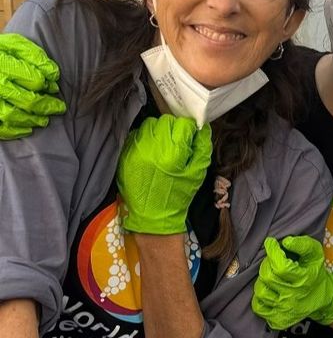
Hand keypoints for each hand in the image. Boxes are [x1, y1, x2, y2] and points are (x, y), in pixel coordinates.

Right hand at [0, 33, 65, 138]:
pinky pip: (0, 128)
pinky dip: (14, 131)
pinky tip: (27, 129)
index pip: (35, 80)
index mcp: (4, 64)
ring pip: (12, 115)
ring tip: (44, 120)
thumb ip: (33, 55)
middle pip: (28, 100)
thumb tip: (53, 74)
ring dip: (33, 119)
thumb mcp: (12, 45)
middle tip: (59, 108)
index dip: (47, 85)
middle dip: (48, 105)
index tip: (54, 88)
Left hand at [117, 115, 212, 233]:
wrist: (153, 216)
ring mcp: (136, 151)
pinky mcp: (125, 155)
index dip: (189, 129)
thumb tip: (203, 127)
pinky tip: (151, 151)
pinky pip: (137, 134)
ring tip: (163, 146)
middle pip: (165, 121)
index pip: (182, 124)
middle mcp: (152, 148)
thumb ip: (202, 147)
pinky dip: (145, 138)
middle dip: (173, 129)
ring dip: (158, 131)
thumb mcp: (198, 172)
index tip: (190, 137)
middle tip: (177, 142)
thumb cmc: (178, 195)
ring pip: (149, 125)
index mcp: (173, 153)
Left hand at [251, 236, 332, 328]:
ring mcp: (285, 310)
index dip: (272, 252)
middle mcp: (294, 296)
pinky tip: (269, 290)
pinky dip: (260, 297)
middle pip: (268, 277)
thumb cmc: (315, 272)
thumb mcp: (316, 254)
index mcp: (304, 279)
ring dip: (262, 280)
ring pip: (261, 291)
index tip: (271, 243)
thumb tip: (286, 242)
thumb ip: (303, 244)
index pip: (281, 267)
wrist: (324, 298)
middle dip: (267, 264)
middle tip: (272, 260)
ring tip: (271, 275)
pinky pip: (259, 307)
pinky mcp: (278, 320)